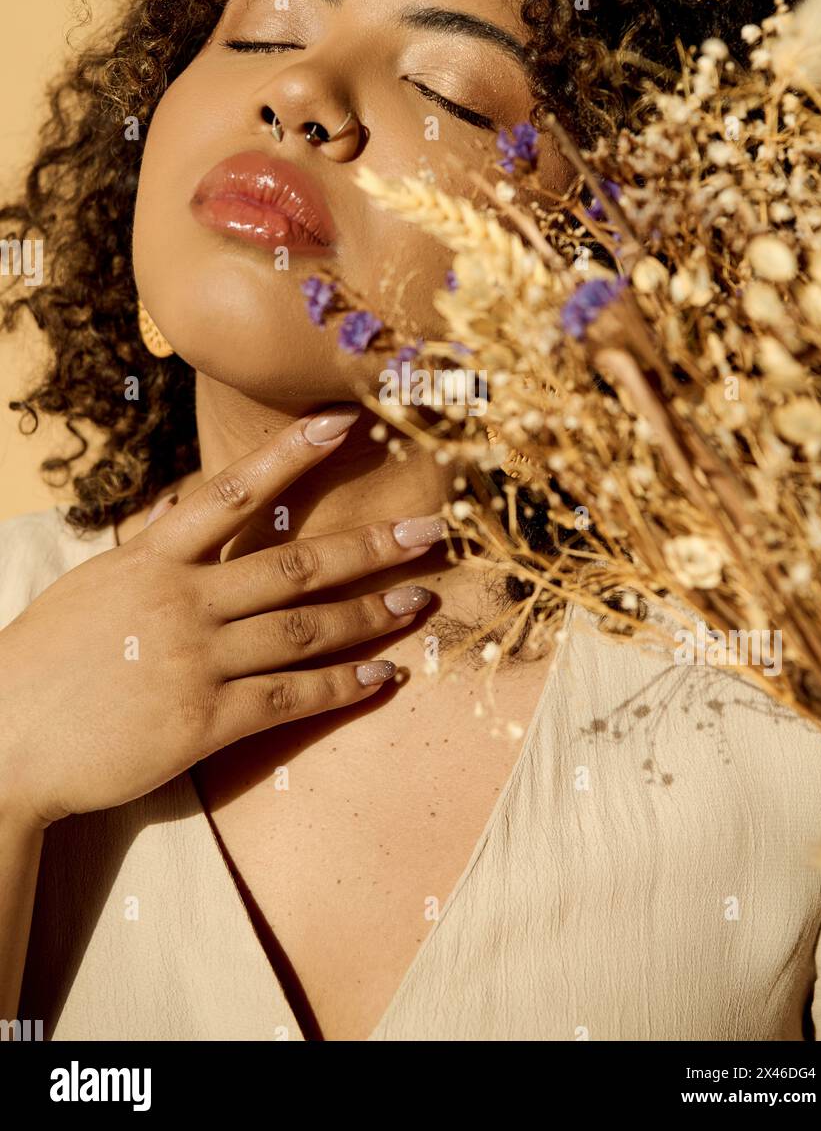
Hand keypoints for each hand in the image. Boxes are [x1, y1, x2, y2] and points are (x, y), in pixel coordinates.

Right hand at [0, 406, 443, 830]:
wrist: (5, 742)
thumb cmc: (44, 660)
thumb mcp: (92, 586)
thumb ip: (147, 550)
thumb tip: (178, 510)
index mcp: (150, 560)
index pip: (231, 492)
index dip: (290, 454)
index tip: (343, 424)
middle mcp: (179, 602)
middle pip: (294, 566)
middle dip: (370, 547)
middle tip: (432, 531)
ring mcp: (194, 662)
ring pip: (304, 630)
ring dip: (371, 615)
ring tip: (422, 600)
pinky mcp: (202, 723)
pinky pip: (289, 699)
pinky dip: (341, 686)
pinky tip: (382, 675)